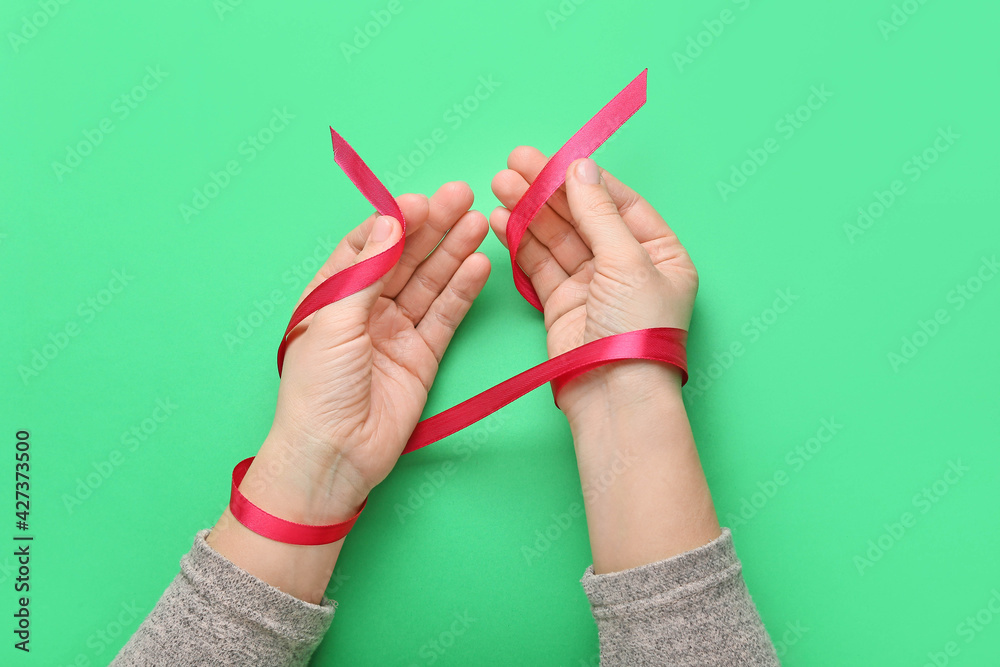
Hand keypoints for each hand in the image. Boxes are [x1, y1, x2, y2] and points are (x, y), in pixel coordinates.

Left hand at [246, 182, 490, 523]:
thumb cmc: (316, 389)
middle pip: (405, 258)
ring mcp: (396, 331)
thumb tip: (390, 224)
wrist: (334, 455)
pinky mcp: (422, 355)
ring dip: (453, 251)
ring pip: (429, 281)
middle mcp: (365, 308)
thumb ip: (365, 272)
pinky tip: (478, 264)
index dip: (396, 221)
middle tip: (463, 196)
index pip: (368, 245)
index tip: (422, 202)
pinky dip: (462, 290)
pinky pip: (445, 315)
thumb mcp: (333, 321)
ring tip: (479, 222)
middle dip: (433, 227)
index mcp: (332, 295)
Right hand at [490, 147, 697, 421]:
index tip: (554, 158)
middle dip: (548, 190)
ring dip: (528, 210)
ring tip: (499, 184)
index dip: (585, 179)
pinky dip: (519, 242)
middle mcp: (627, 267)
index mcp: (660, 254)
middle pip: (583, 216)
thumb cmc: (637, 331)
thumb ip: (599, 212)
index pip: (620, 203)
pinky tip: (500, 219)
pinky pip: (539, 265)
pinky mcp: (562, 304)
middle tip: (515, 162)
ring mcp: (592, 286)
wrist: (614, 395)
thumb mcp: (627, 261)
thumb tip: (580, 168)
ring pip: (557, 238)